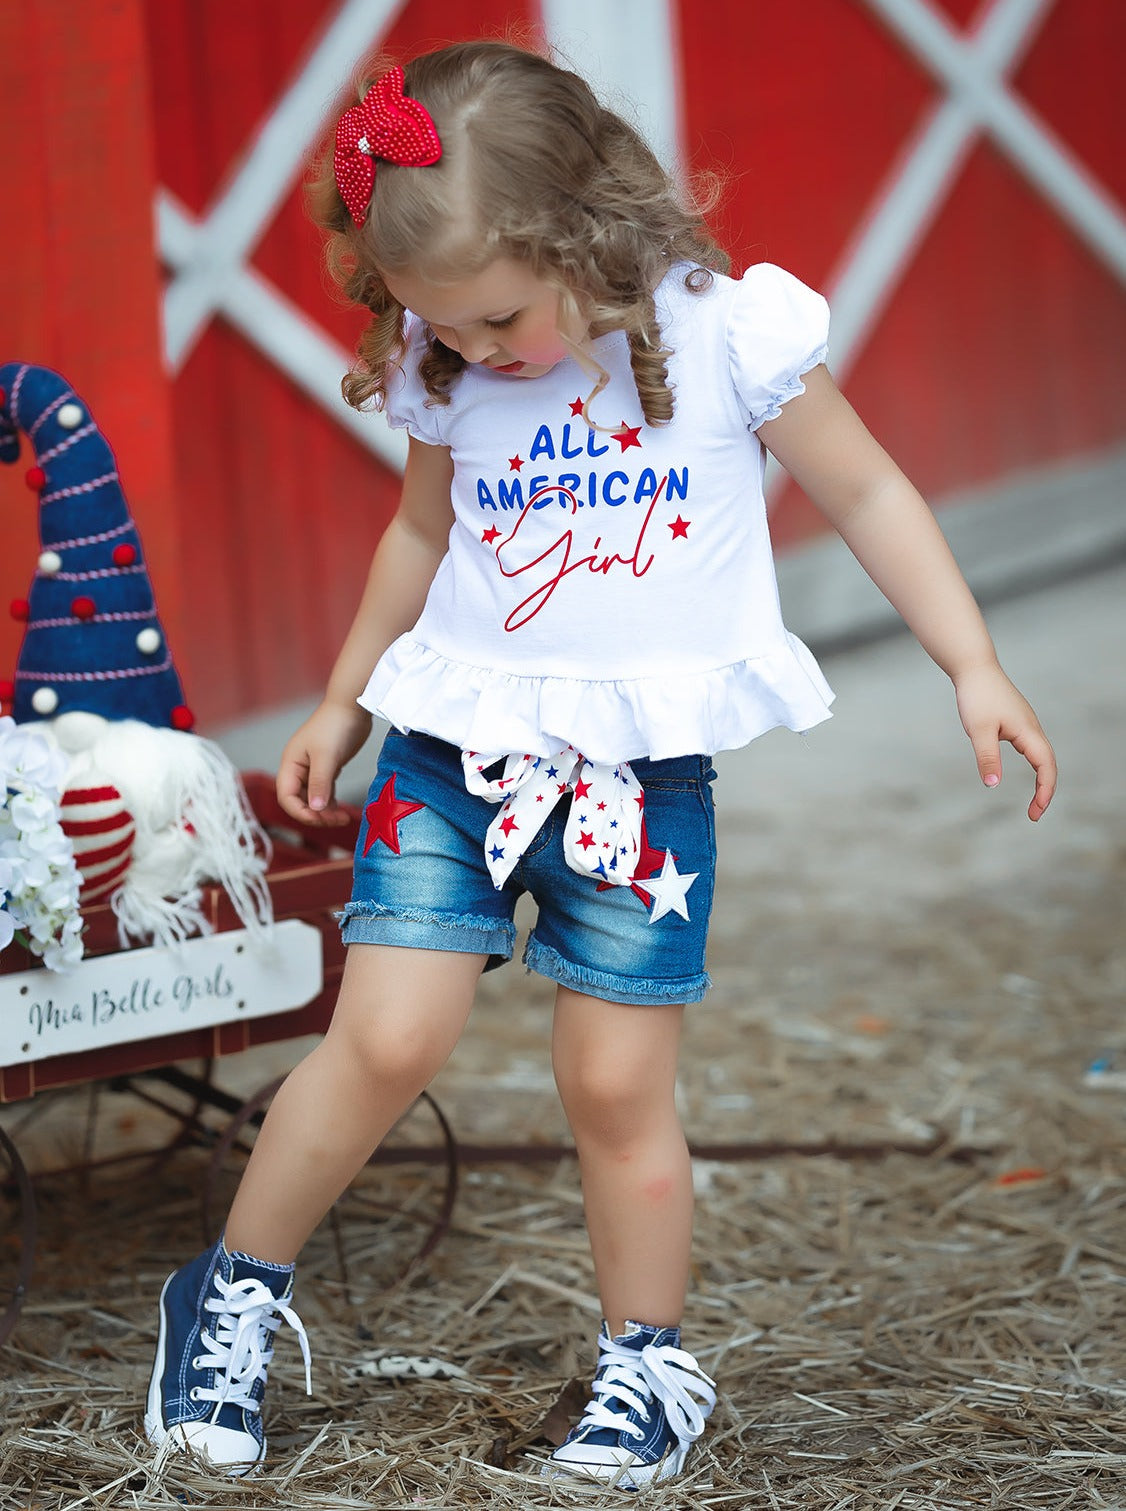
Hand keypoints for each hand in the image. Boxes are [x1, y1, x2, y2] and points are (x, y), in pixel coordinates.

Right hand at [276, 701, 372, 825]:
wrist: (352, 706)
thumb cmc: (335, 726)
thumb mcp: (327, 757)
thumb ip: (320, 783)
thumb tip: (316, 809)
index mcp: (290, 764)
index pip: (286, 797)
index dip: (300, 812)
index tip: (320, 818)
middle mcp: (298, 768)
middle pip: (299, 801)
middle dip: (315, 814)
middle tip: (336, 820)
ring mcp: (312, 768)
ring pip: (313, 798)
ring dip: (325, 811)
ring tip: (342, 818)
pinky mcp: (327, 767)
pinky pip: (324, 791)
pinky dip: (331, 802)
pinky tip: (342, 810)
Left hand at [953, 662, 1056, 820]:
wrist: (974, 668)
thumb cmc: (977, 696)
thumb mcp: (979, 731)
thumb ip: (987, 758)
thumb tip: (993, 785)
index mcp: (1028, 732)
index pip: (1046, 767)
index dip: (1044, 791)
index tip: (1035, 813)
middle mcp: (1032, 728)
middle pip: (1048, 763)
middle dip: (1045, 790)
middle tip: (1034, 814)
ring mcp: (1025, 724)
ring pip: (1040, 755)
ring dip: (1041, 777)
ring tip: (1034, 800)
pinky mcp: (1016, 720)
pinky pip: (1030, 747)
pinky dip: (1033, 764)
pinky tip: (1023, 768)